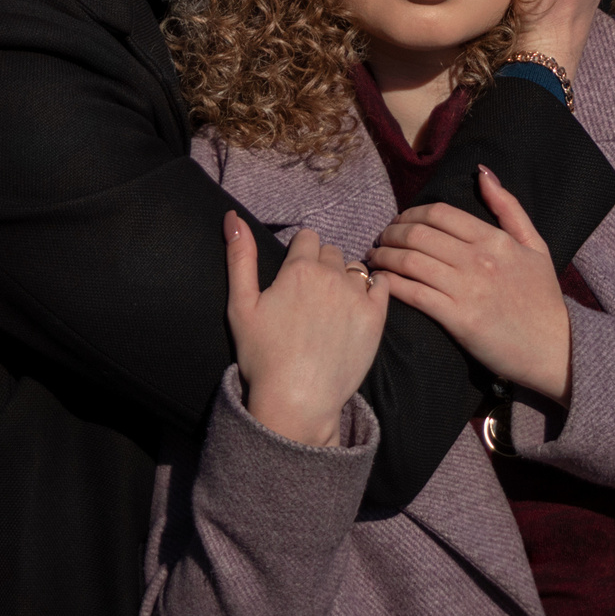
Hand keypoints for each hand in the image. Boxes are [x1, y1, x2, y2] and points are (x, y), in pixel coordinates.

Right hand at [225, 213, 388, 447]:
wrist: (297, 399)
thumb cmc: (263, 355)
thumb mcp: (240, 304)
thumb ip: (239, 257)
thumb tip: (232, 216)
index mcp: (298, 268)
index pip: (306, 238)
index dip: (299, 254)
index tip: (294, 276)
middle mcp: (331, 275)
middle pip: (331, 252)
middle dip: (321, 265)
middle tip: (310, 296)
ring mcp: (357, 296)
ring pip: (355, 268)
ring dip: (345, 278)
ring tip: (332, 307)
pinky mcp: (376, 317)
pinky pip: (382, 285)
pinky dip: (372, 289)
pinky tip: (357, 306)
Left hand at [367, 167, 572, 402]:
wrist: (555, 349)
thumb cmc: (543, 298)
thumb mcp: (535, 245)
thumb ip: (508, 207)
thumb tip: (482, 172)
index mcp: (494, 240)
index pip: (439, 213)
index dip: (410, 213)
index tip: (399, 222)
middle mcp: (478, 260)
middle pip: (418, 234)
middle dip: (390, 233)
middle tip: (380, 239)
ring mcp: (467, 289)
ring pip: (410, 261)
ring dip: (383, 257)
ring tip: (374, 260)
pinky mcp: (458, 319)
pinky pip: (413, 294)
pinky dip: (390, 284)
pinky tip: (380, 282)